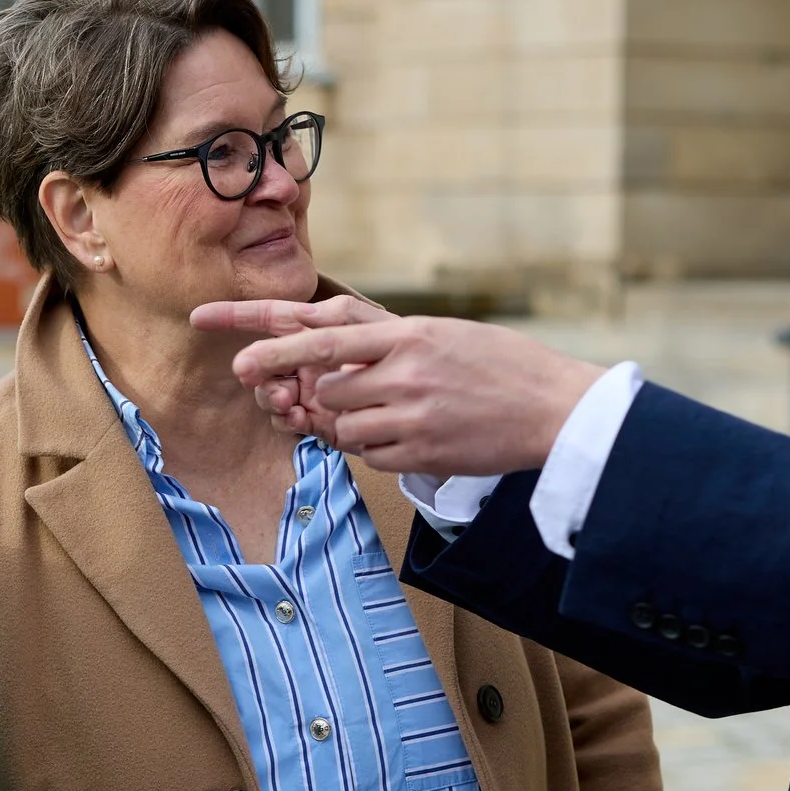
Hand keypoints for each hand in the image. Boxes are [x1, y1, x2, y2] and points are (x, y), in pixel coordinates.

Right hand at [190, 295, 394, 441]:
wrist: (442, 394)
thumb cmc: (413, 352)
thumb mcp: (374, 326)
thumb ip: (331, 324)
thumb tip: (287, 335)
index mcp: (319, 328)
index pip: (268, 318)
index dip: (233, 317)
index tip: (199, 318)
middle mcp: (311, 360)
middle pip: (263, 363)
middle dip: (258, 371)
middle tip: (266, 382)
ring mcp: (315, 391)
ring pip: (273, 395)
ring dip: (273, 398)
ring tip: (291, 403)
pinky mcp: (324, 422)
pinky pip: (293, 421)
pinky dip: (290, 420)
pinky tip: (302, 420)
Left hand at [195, 300, 605, 475]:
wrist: (553, 407)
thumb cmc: (499, 365)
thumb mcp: (444, 334)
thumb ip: (390, 340)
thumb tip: (334, 350)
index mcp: (407, 336)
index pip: (323, 338)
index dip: (274, 348)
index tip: (236, 358)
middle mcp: (406, 374)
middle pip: (326, 391)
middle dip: (322, 397)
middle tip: (334, 397)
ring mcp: (414, 416)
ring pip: (344, 428)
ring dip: (351, 426)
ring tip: (391, 415)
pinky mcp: (424, 453)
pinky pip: (371, 456)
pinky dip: (377, 449)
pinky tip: (410, 436)